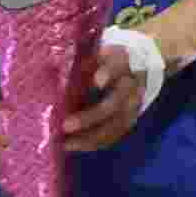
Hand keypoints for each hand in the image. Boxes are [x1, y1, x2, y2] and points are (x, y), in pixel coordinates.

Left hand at [63, 22, 167, 153]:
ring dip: (90, 136)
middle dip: (90, 116)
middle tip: (66, 125)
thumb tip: (55, 65)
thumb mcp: (99, 50)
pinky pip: (115, 134)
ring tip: (67, 143)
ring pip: (115, 124)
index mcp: (123, 62)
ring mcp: (134, 105)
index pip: (119, 66)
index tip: (97, 81)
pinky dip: (95, 143)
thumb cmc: (108, 56)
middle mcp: (132, 85)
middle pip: (114, 103)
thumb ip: (82, 58)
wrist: (140, 63)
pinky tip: (75, 146)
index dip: (109, 73)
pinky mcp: (131, 119)